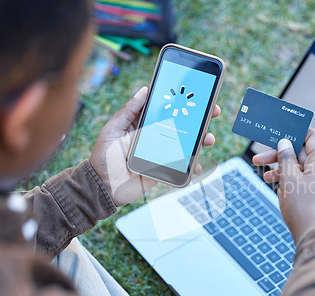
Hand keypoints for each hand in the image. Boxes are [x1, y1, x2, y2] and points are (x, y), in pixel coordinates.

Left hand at [90, 87, 220, 206]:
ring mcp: (162, 155)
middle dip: (199, 119)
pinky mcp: (164, 171)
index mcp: (144, 125)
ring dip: (200, 141)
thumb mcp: (112, 130)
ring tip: (208, 139)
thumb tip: (145, 89)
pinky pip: (182, 168)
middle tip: (212, 112)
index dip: (182, 103)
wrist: (102, 188)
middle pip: (182, 126)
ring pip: (186, 145)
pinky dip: (192, 167)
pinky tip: (197, 165)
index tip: (198, 95)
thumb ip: (128, 111)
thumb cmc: (103, 157)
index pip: (167, 111)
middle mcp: (155, 138)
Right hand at [252, 129, 314, 242]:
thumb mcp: (289, 179)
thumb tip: (285, 143)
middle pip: (301, 152)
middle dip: (280, 153)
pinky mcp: (314, 194)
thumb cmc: (304, 208)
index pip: (312, 136)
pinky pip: (299, 180)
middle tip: (259, 158)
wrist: (314, 236)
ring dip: (280, 168)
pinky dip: (287, 180)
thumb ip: (286, 158)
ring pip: (298, 167)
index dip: (296, 132)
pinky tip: (276, 187)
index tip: (278, 134)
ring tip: (264, 176)